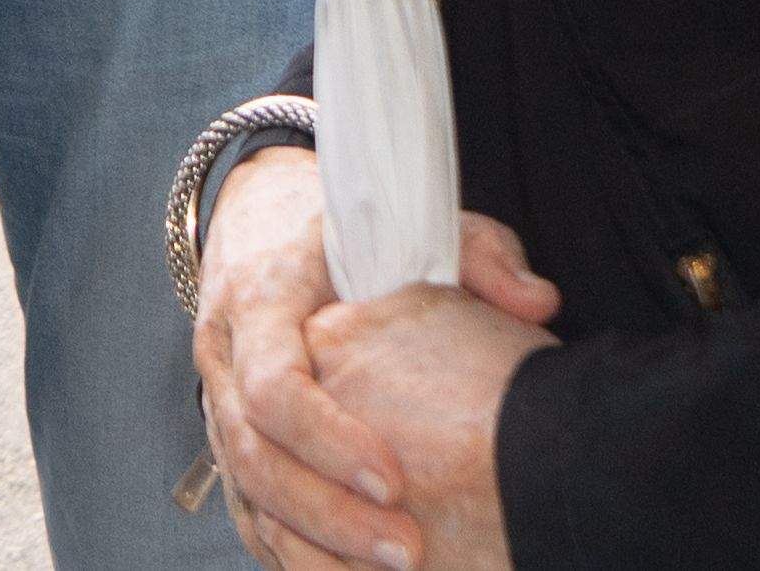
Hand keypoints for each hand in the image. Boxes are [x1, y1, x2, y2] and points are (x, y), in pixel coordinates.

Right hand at [194, 156, 557, 570]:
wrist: (258, 222)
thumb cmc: (342, 235)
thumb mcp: (406, 221)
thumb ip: (477, 253)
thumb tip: (538, 301)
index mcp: (260, 299)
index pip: (272, 382)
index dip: (327, 439)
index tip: (396, 479)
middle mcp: (225, 357)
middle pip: (254, 458)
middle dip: (330, 516)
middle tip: (410, 552)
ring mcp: (221, 406)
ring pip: (249, 497)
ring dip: (317, 549)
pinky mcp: (230, 444)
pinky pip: (250, 514)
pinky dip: (297, 556)